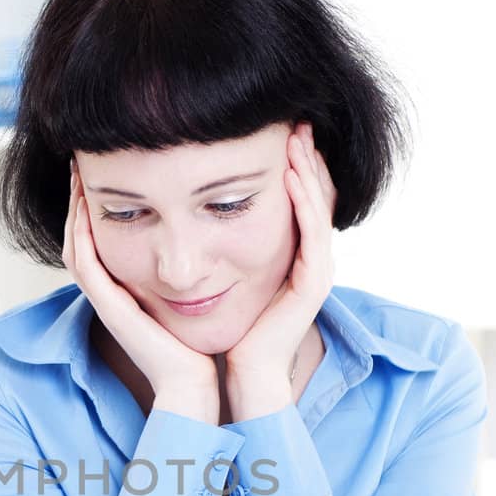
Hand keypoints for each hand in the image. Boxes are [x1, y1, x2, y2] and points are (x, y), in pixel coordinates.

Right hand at [63, 162, 218, 420]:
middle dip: (78, 198)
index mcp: (124, 289)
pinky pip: (84, 264)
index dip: (96, 204)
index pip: (99, 239)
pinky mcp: (109, 308)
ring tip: (78, 173)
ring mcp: (105, 301)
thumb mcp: (192, 296)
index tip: (102, 170)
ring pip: (75, 246)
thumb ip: (191, 268)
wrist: (194, 382)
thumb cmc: (201, 343)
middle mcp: (110, 293)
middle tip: (80, 162)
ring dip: (74, 208)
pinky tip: (87, 205)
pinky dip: (82, 234)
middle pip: (79, 237)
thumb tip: (209, 230)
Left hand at [223, 121, 336, 420]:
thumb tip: (177, 204)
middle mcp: (305, 259)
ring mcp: (314, 270)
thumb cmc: (217, 330)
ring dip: (308, 168)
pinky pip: (313, 232)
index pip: (294, 198)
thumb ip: (206, 240)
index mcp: (285, 255)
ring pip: (318, 207)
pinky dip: (305, 201)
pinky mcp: (313, 283)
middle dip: (304, 156)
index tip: (272, 128)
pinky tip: (293, 174)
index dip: (289, 163)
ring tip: (298, 135)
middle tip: (295, 119)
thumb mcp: (210, 272)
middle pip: (312, 195)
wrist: (231, 376)